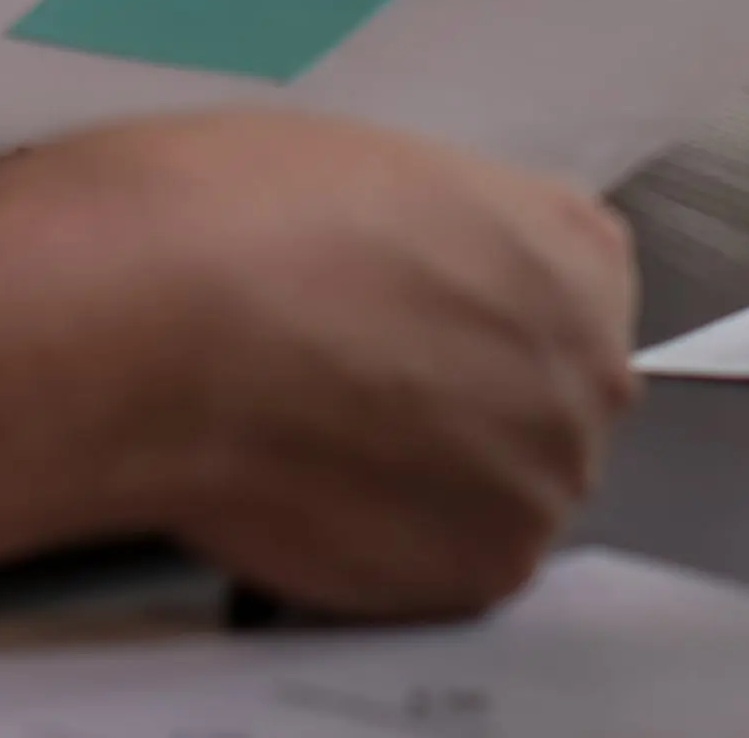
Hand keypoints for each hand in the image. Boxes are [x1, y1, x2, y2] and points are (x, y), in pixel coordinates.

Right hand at [65, 111, 637, 617]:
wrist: (159, 325)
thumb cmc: (237, 225)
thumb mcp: (376, 177)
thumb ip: (442, 248)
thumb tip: (416, 290)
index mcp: (579, 255)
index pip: (565, 302)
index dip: (474, 320)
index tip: (417, 329)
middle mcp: (589, 370)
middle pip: (543, 406)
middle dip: (462, 408)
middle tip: (356, 393)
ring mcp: (545, 480)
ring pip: (498, 494)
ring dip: (427, 486)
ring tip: (318, 448)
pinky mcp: (482, 571)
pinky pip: (445, 570)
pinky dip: (384, 549)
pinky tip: (310, 498)